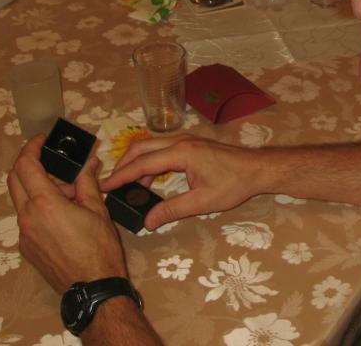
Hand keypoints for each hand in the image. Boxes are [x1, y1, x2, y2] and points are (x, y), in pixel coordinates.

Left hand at [8, 136, 127, 293]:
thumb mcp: (98, 209)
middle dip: (28, 164)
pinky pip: (27, 218)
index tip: (42, 141)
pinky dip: (39, 207)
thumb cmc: (100, 247)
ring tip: (69, 192)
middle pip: (14, 180)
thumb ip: (88, 182)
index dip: (31, 148)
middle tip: (49, 158)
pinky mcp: (26, 247)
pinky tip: (63, 214)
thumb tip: (89, 163)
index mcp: (45, 203)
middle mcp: (27, 216)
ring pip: (21, 200)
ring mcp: (24, 234)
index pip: (25, 166)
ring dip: (37, 188)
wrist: (92, 286)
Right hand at [101, 135, 264, 229]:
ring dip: (136, 162)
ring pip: (150, 146)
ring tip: (127, 185)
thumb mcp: (202, 202)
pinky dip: (149, 161)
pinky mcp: (191, 144)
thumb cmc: (233, 184)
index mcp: (181, 153)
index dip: (120, 176)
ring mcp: (186, 140)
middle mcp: (180, 141)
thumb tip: (147, 221)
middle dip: (122, 165)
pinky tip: (150, 180)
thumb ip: (172, 210)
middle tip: (110, 184)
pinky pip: (161, 149)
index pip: (142, 163)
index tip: (103, 186)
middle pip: (141, 147)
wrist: (257, 168)